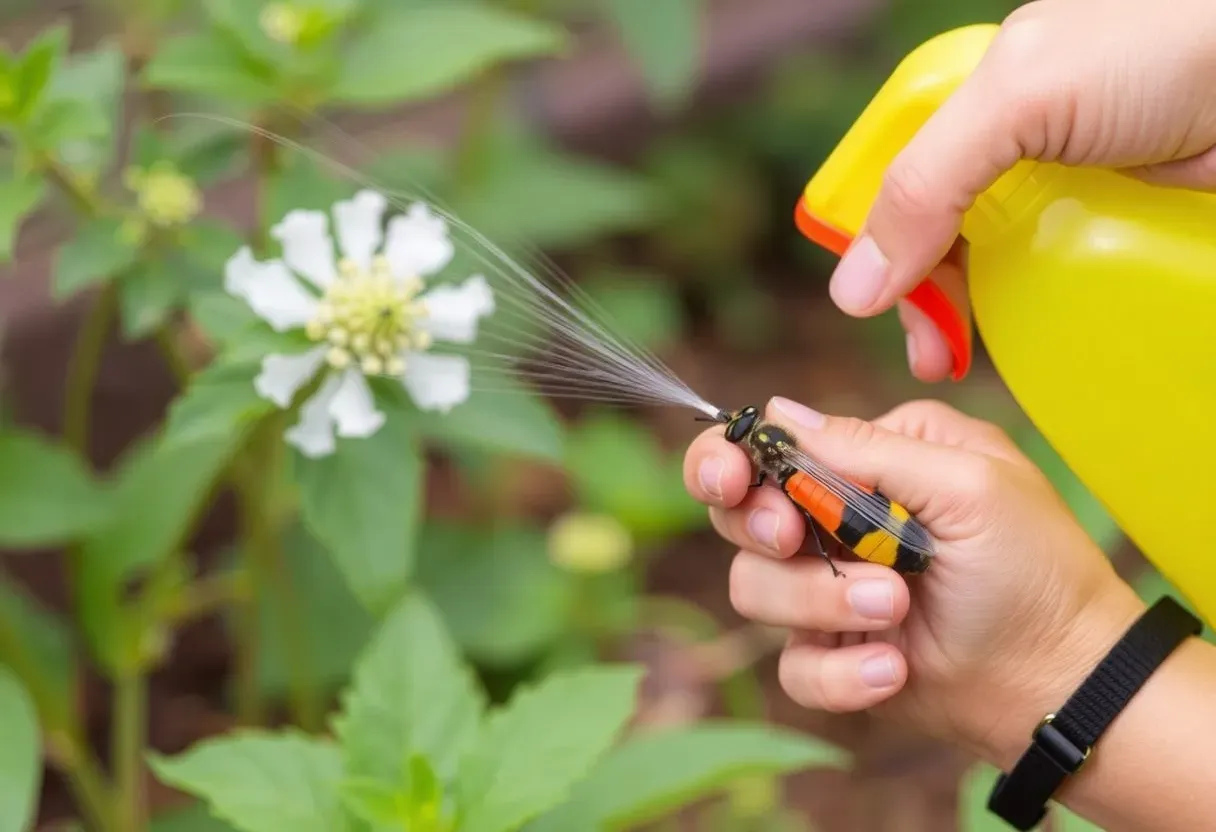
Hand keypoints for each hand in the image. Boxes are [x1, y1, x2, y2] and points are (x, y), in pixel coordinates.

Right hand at [683, 396, 1145, 762]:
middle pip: (740, 515)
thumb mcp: (969, 484)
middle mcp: (840, 518)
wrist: (1066, 684)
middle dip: (761, 531)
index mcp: (872, 461)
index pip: (769, 448)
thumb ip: (870, 448)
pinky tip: (892, 670)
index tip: (732, 482)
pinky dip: (839, 674)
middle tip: (791, 539)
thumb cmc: (1035, 567)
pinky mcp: (835, 654)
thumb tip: (780, 413)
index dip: (731, 462)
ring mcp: (833, 588)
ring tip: (896, 611)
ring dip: (821, 601)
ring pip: (754, 589)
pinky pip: (793, 666)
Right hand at [829, 0, 1215, 381]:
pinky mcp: (1110, 227)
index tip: (874, 301)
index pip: (892, 176)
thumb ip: (927, 181)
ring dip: (962, 314)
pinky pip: (1047, 279)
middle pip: (931, 231)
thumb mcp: (1019, 97)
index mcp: (971, 96)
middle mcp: (1009, 142)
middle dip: (917, 293)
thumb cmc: (1166, 48)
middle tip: (927, 349)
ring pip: (983, 263)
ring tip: (956, 358)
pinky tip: (1015, 336)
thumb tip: (854, 289)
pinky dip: (1023, 312)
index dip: (873, 240)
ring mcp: (1060, 188)